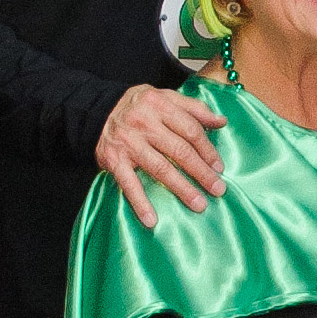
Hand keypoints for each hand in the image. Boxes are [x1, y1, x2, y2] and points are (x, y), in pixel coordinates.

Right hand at [98, 84, 227, 229]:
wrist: (95, 111)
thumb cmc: (139, 107)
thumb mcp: (165, 97)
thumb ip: (194, 108)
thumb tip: (221, 121)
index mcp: (159, 105)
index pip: (190, 129)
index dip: (208, 150)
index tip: (220, 168)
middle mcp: (144, 122)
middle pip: (179, 150)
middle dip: (201, 172)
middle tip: (218, 190)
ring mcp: (128, 142)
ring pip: (160, 168)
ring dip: (181, 188)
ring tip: (199, 204)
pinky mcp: (114, 159)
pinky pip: (128, 183)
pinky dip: (139, 202)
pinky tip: (151, 220)